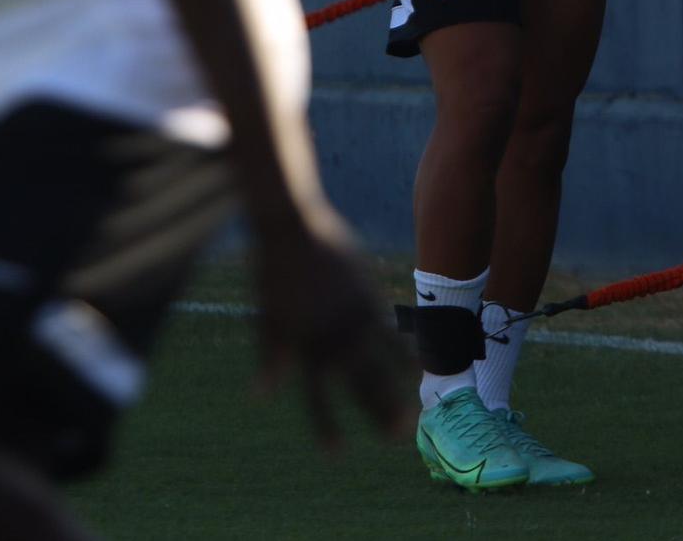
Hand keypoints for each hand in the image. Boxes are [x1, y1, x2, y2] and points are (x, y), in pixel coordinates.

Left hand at [254, 214, 412, 448]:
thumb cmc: (272, 274)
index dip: (326, 426)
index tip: (336, 455)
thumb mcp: (266, 319)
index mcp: (302, 347)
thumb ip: (271, 358)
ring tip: (413, 414)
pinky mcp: (368, 297)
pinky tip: (421, 365)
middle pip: (359, 384)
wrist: (291, 229)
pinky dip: (406, 349)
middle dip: (378, 413)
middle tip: (397, 439)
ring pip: (380, 363)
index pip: (316, 397)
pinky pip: (391, 330)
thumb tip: (261, 396)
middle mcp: (331, 338)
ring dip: (397, 390)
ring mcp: (353, 318)